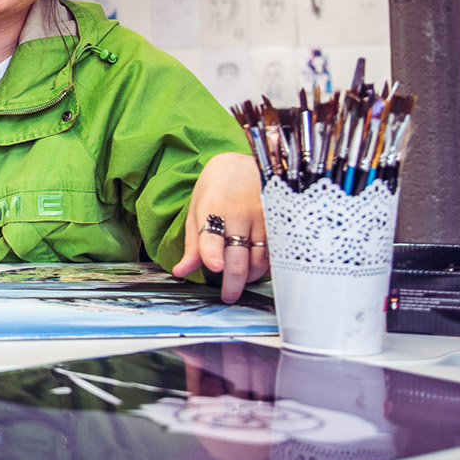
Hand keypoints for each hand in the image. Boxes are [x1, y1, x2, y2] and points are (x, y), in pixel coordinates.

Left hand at [171, 153, 267, 303]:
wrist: (244, 163)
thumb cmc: (216, 188)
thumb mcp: (196, 209)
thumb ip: (191, 244)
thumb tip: (180, 271)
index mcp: (212, 208)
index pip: (211, 236)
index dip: (213, 253)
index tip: (215, 268)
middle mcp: (238, 214)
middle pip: (237, 257)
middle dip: (232, 283)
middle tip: (228, 296)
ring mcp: (262, 217)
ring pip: (259, 260)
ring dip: (249, 277)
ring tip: (241, 279)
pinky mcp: (279, 220)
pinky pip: (275, 252)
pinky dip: (267, 266)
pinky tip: (258, 267)